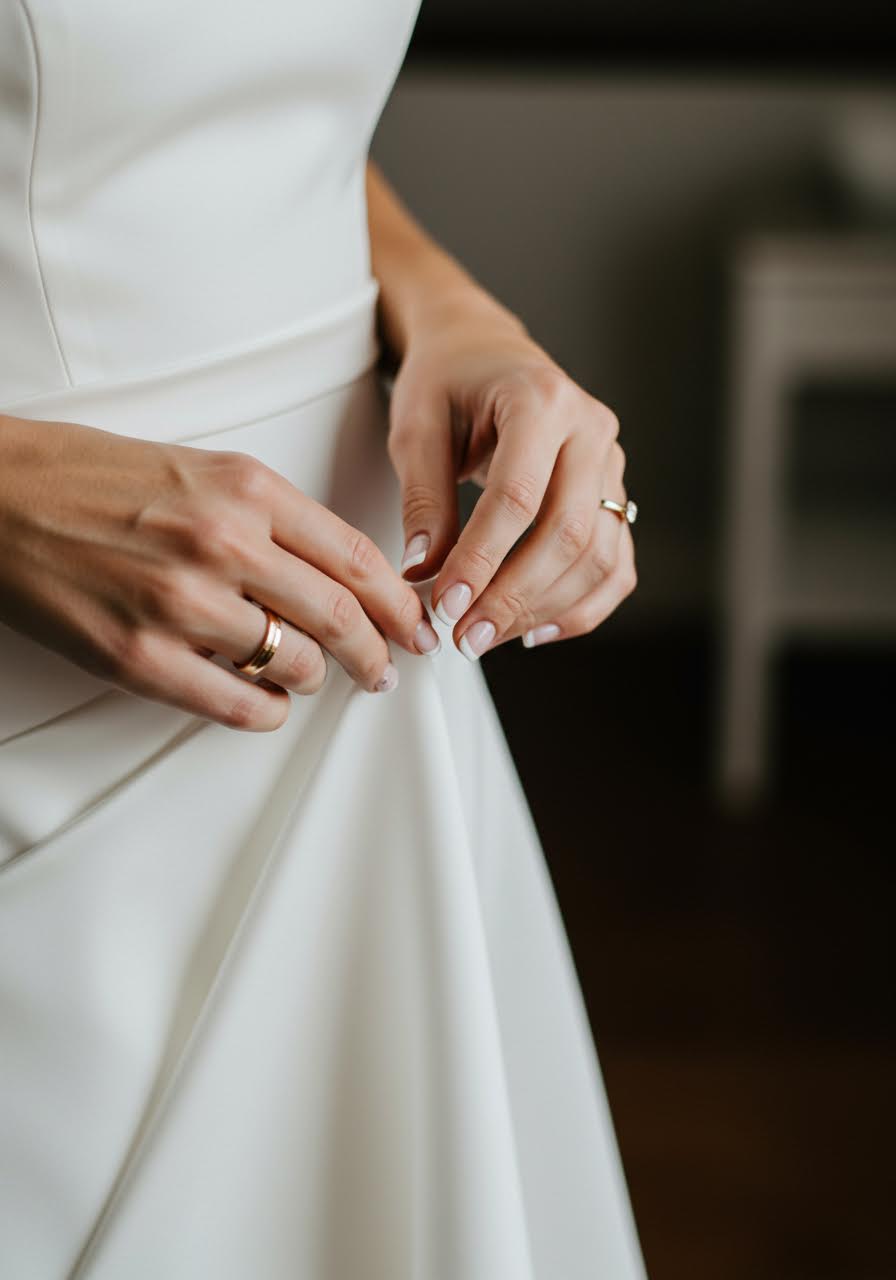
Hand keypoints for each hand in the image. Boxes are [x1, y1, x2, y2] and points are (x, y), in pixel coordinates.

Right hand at [0, 416, 440, 729]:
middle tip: (386, 671)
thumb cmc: (94, 477)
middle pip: (341, 616)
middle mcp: (224, 542)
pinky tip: (268, 701)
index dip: (399, 602)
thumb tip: (336, 572)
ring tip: (310, 677)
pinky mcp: (139, 656)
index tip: (415, 624)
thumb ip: (272, 516)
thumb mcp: (201, 468)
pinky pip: (238, 704)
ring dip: (316, 680)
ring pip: (296, 663)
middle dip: (379, 653)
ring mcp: (181, 603)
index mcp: (247, 488)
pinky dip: (269, 711)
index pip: (356, 557)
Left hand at [386, 295, 636, 657]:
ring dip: (543, 609)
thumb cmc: (446, 382)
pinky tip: (533, 631)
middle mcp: (590, 430)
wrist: (483, 351)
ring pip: (598, 557)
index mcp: (540, 399)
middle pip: (568, 532)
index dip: (482, 558)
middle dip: (514, 596)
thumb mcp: (416, 428)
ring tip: (486, 637)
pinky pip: (614, 565)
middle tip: (465, 637)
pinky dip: (580, 607)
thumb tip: (424, 572)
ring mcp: (612, 464)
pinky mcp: (615, 495)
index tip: (447, 603)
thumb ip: (423, 500)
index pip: (518, 496)